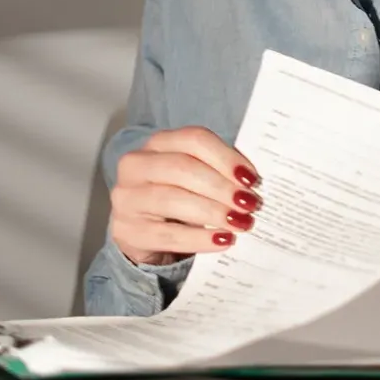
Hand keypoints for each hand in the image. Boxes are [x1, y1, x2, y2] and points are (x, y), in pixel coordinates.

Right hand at [109, 126, 260, 267]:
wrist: (142, 232)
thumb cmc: (177, 197)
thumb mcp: (193, 176)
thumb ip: (218, 171)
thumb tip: (251, 182)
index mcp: (157, 143)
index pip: (193, 139)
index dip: (226, 157)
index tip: (252, 179)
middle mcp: (136, 164)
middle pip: (183, 168)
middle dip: (221, 186)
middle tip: (249, 204)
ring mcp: (127, 198)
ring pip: (173, 199)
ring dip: (213, 211)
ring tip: (240, 223)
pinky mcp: (127, 230)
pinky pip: (168, 234)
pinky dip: (199, 238)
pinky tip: (222, 241)